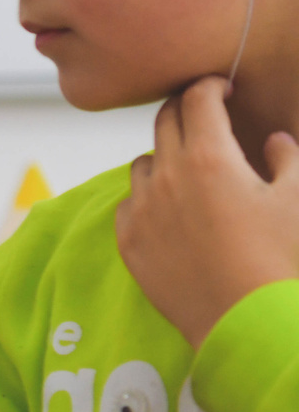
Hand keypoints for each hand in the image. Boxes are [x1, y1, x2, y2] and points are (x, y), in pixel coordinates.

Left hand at [115, 76, 298, 349]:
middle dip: (185, 112)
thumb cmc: (283, 260)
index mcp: (208, 158)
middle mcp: (166, 177)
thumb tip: (274, 141)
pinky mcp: (130, 242)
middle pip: (164, 123)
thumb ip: (287, 159)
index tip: (221, 88)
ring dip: (163, 157)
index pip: (197, 100)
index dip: (209, 86)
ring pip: (142, 164)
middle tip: (204, 117)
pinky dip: (147, 198)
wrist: (251, 324)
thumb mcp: (298, 200)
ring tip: (188, 169)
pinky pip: (129, 204)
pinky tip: (169, 209)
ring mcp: (142, 210)